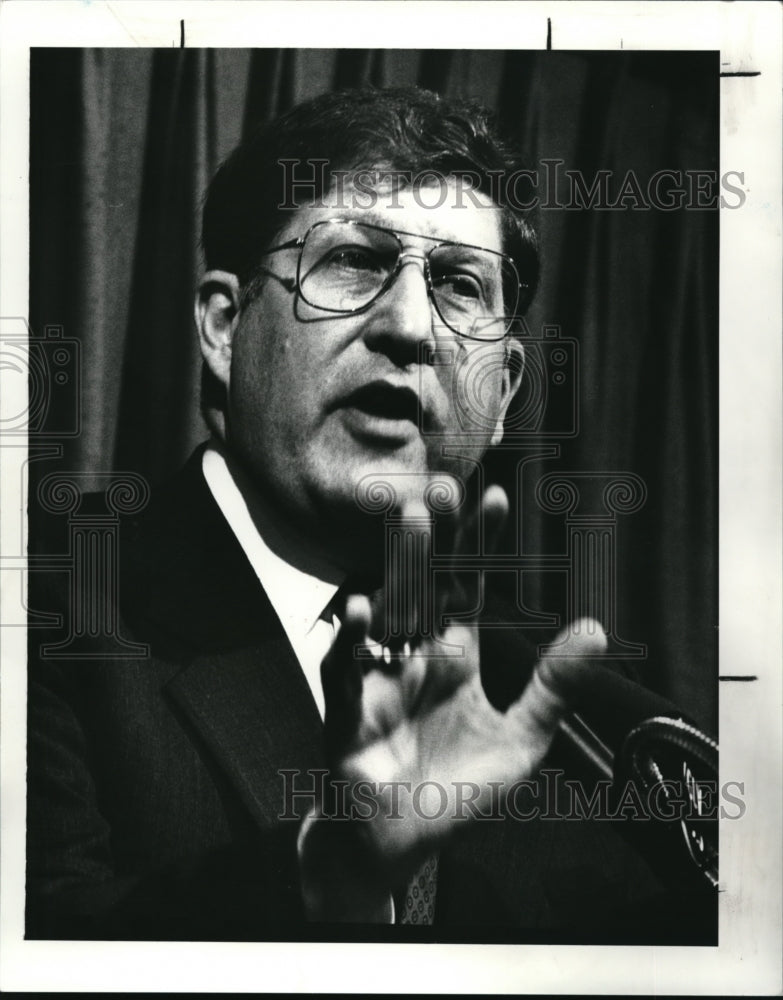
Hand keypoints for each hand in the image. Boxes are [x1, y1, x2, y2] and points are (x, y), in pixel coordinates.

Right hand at [301, 480, 605, 917]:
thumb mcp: (520, 740)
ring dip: (401, 565)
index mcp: (457, 657)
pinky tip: (364, 611)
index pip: (470, 589)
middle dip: (436, 537)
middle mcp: (417, 656)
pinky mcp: (348, 711)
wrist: (401, 843)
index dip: (481, 547)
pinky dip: (353, 643)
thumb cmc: (459, 792)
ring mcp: (381, 678)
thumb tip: (596, 627)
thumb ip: (552, 686)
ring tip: (412, 520)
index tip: (496, 498)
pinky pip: (347, 671)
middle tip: (441, 486)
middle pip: (426, 584)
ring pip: (389, 610)